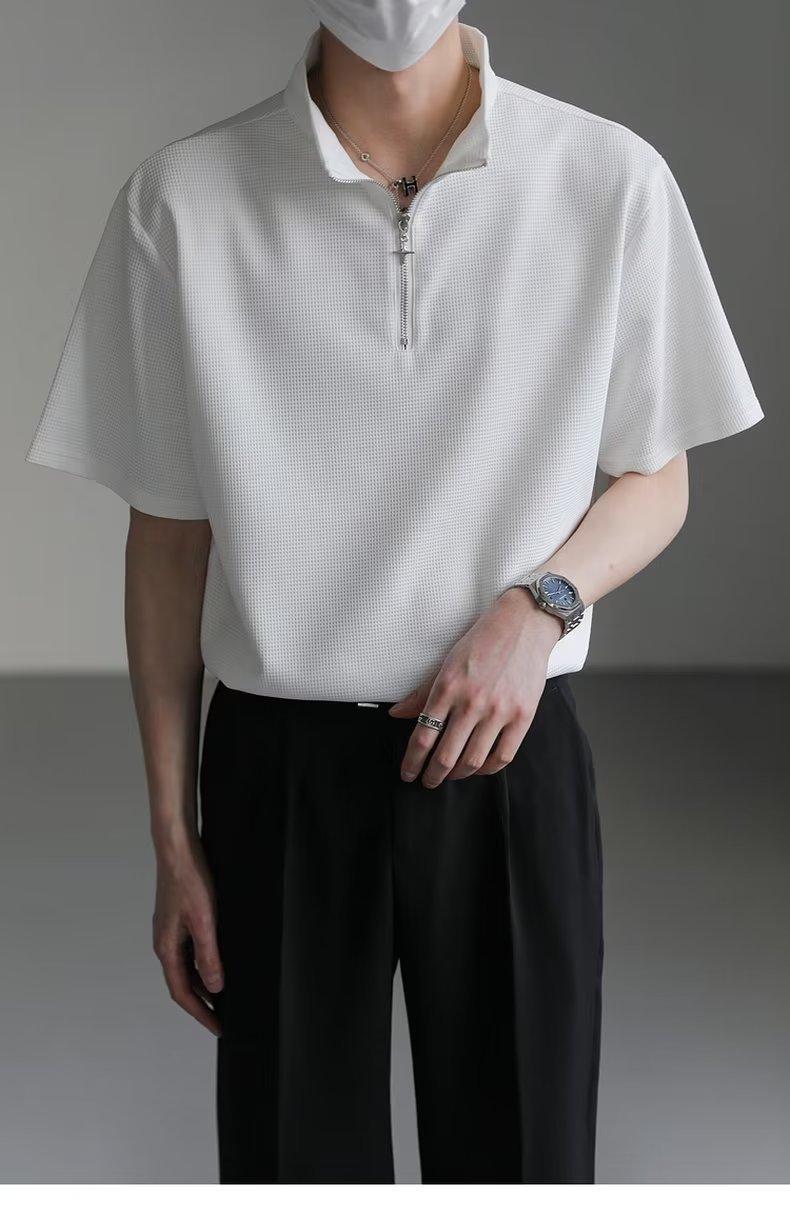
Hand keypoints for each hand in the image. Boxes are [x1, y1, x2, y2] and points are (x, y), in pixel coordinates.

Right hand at [152, 839, 223, 1034]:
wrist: (177, 848)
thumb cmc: (189, 880)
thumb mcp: (204, 921)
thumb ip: (209, 956)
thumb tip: (215, 988)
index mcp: (166, 948)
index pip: (182, 993)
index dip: (201, 1014)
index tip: (218, 1028)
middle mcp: (164, 943)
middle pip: (181, 983)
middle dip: (201, 1003)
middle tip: (222, 1017)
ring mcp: (169, 930)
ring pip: (184, 967)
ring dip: (201, 983)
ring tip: (222, 995)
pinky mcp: (176, 918)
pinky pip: (187, 951)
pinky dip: (200, 963)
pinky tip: (215, 961)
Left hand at [388, 587, 562, 786]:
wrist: (524, 624)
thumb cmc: (483, 640)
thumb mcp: (447, 662)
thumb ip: (423, 692)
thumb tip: (397, 714)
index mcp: (448, 687)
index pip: (423, 736)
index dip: (412, 761)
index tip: (408, 773)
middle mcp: (472, 702)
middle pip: (445, 755)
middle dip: (432, 775)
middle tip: (428, 781)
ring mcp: (499, 710)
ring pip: (473, 760)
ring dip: (458, 775)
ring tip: (451, 776)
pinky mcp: (522, 715)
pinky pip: (503, 755)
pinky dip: (487, 769)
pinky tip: (478, 768)